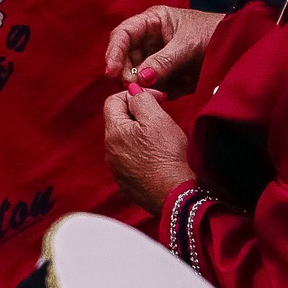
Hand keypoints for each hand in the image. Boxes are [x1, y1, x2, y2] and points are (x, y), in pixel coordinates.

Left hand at [103, 88, 190, 214]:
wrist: (177, 196)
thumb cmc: (169, 157)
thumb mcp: (157, 119)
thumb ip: (141, 99)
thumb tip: (132, 90)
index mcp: (114, 133)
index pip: (113, 100)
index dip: (135, 94)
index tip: (158, 99)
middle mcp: (110, 152)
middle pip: (119, 121)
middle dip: (139, 115)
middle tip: (162, 118)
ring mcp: (118, 170)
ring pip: (126, 141)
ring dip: (141, 135)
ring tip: (163, 140)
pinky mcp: (128, 184)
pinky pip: (132, 160)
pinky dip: (143, 154)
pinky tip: (160, 159)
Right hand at [104, 6, 224, 97]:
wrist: (241, 46)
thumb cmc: (215, 33)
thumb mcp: (188, 45)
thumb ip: (164, 61)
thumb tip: (141, 79)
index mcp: (152, 22)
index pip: (123, 34)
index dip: (113, 52)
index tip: (110, 72)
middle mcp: (151, 40)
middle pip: (126, 58)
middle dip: (127, 74)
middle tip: (134, 88)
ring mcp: (158, 59)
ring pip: (138, 76)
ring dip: (143, 86)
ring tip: (158, 91)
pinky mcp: (168, 77)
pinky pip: (154, 88)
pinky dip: (157, 93)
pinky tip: (169, 93)